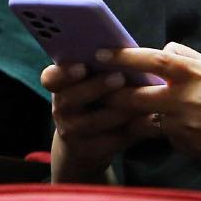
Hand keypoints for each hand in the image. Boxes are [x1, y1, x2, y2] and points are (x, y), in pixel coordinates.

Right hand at [43, 53, 161, 181]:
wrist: (85, 144)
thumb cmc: (95, 99)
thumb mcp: (89, 82)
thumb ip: (101, 66)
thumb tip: (128, 49)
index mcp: (60, 86)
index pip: (50, 77)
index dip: (64, 72)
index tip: (82, 67)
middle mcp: (61, 109)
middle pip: (73, 98)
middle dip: (97, 86)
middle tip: (119, 77)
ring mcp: (74, 132)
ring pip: (96, 121)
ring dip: (119, 109)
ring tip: (140, 98)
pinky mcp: (92, 150)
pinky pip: (113, 139)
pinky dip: (133, 129)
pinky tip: (150, 118)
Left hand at [104, 42, 200, 165]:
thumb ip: (189, 59)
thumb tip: (166, 49)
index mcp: (193, 74)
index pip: (149, 60)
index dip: (122, 57)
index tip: (100, 54)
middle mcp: (184, 100)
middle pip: (135, 98)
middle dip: (113, 97)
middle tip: (99, 93)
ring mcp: (184, 127)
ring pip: (148, 121)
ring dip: (138, 118)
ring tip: (131, 114)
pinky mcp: (187, 147)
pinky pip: (169, 137)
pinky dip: (170, 132)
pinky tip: (188, 129)